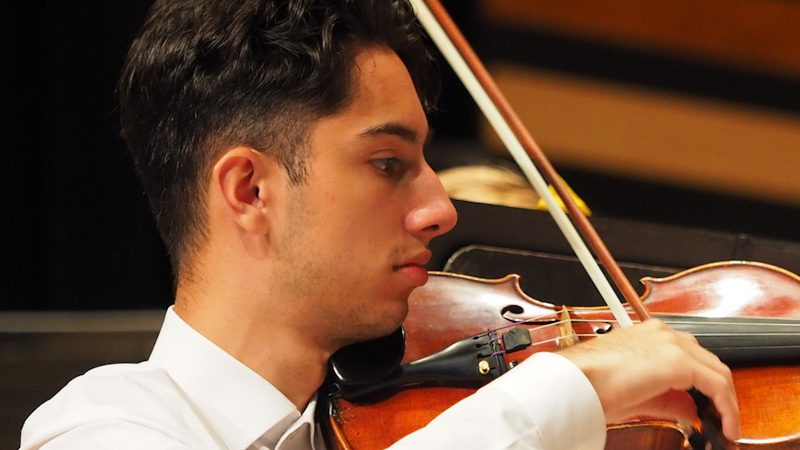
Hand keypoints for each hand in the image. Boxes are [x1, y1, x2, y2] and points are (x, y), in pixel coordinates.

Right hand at [557, 318, 740, 440]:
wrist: (576, 382)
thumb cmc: (592, 383)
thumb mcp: (638, 391)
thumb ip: (669, 397)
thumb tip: (690, 409)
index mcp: (651, 334)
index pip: (691, 356)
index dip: (705, 384)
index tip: (709, 408)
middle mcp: (663, 333)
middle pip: (708, 362)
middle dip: (719, 392)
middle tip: (720, 418)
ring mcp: (672, 344)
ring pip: (717, 371)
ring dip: (726, 400)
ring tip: (726, 425)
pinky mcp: (678, 360)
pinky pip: (717, 384)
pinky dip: (727, 407)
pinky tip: (726, 425)